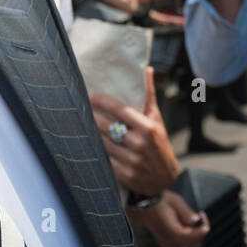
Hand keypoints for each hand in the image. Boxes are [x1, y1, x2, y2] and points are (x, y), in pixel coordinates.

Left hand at [89, 67, 178, 194]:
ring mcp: (132, 161)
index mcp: (147, 127)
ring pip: (103, 143)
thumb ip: (149, 95)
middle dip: (92, 117)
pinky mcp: (125, 175)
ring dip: (91, 134)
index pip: (120, 110)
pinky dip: (97, 152)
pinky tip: (88, 144)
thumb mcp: (156, 119)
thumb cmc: (159, 142)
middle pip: (106, 126)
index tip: (90, 96)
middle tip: (80, 108)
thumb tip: (147, 69)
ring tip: (80, 124)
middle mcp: (140, 143)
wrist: (166, 177)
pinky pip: (105, 160)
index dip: (102, 102)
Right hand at [130, 190, 208, 246]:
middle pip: (195, 243)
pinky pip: (186, 246)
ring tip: (192, 218)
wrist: (144, 209)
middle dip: (201, 230)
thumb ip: (186, 212)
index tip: (204, 217)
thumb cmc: (160, 202)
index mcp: (169, 231)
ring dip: (196, 234)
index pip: (190, 237)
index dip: (201, 230)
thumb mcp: (174, 201)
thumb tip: (196, 220)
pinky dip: (190, 237)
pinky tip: (187, 225)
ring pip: (192, 245)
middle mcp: (169, 243)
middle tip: (201, 214)